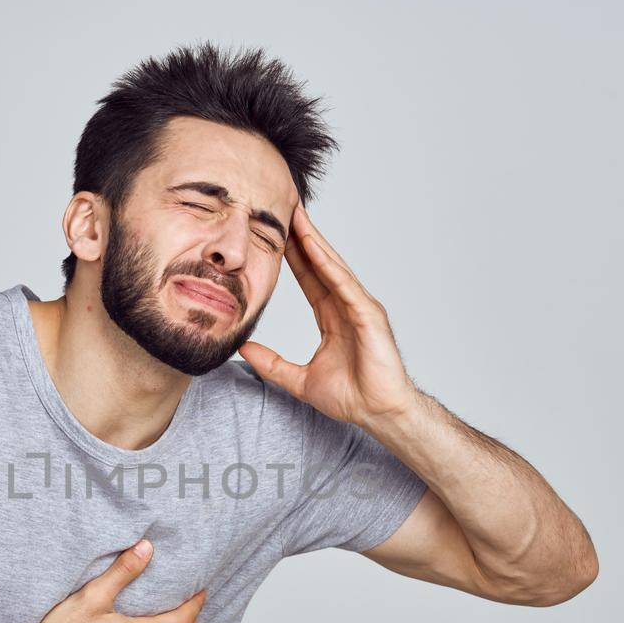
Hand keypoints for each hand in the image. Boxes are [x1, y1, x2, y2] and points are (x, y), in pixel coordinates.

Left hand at [238, 202, 415, 428]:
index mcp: (333, 318)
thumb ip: (272, 364)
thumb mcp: (299, 380)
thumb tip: (244, 349)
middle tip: (285, 209)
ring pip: (333, 268)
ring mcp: (360, 308)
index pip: (309, 279)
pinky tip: (315, 247)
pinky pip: (345, 284)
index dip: (293, 257)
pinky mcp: (369, 315)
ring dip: (315, 241)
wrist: (379, 414)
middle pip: (321, 265)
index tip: (275, 235)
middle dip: (303, 237)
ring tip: (298, 216)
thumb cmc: (352, 397)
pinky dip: (330, 265)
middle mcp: (348, 306)